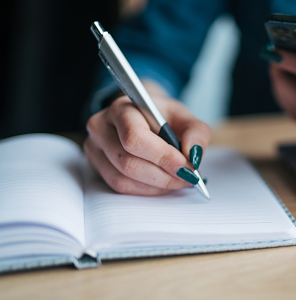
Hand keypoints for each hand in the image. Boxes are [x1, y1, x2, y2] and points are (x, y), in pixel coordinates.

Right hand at [84, 82, 211, 194]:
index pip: (135, 137)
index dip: (163, 157)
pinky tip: (162, 183)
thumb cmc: (164, 118)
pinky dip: (146, 190)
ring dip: (157, 186)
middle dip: (164, 175)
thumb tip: (193, 157)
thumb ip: (196, 133)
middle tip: (188, 178)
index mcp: (122, 108)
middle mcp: (101, 126)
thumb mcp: (185, 118)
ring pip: (123, 178)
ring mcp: (94, 148)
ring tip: (178, 180)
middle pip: (128, 162)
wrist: (144, 118)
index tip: (187, 167)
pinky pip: (119, 187)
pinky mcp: (96, 166)